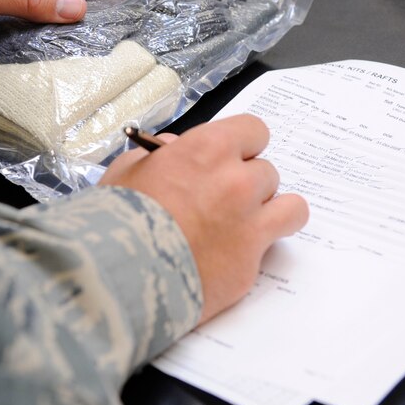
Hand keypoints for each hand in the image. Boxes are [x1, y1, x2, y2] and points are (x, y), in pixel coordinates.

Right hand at [100, 115, 308, 322]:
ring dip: (271, 212)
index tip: (230, 159)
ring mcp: (249, 223)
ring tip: (247, 226)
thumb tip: (175, 146)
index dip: (242, 146)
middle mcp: (236, 181)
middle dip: (248, 185)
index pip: (254, 130)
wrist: (118, 274)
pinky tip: (239, 253)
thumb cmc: (115, 220)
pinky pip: (276, 245)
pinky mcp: (251, 263)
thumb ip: (155, 154)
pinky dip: (264, 246)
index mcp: (207, 150)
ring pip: (289, 206)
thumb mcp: (125, 172)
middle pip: (267, 171)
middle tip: (223, 202)